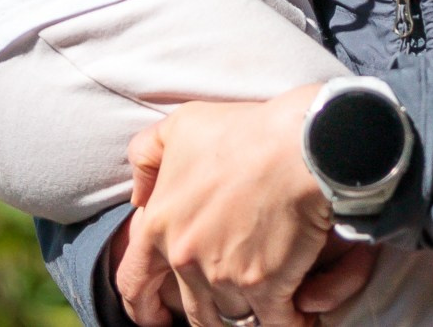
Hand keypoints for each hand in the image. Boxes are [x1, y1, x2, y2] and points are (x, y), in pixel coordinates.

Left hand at [119, 88, 332, 326]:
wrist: (299, 146)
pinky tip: (298, 314)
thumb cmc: (243, 132)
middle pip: (190, 310)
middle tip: (221, 313)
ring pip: (231, 317)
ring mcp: (224, 276)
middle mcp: (185, 257)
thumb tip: (138, 197)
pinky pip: (274, 323)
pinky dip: (287, 322)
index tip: (154, 319)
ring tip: (262, 306)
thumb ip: (146, 158)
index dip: (140, 306)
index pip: (133, 282)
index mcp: (160, 224)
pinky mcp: (265, 287)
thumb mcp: (179, 126)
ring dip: (247, 314)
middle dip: (206, 315)